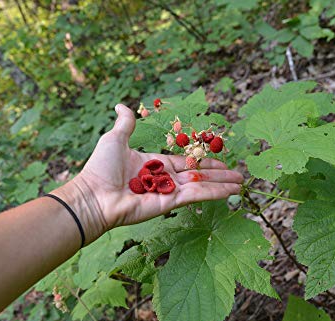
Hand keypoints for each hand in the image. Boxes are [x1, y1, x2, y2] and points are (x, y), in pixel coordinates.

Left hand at [53, 104, 242, 243]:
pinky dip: (214, 192)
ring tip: (241, 184)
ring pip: (201, 186)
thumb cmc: (101, 167)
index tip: (220, 162)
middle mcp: (164, 179)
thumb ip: (125, 123)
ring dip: (222, 184)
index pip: (186, 163)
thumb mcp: (115, 139)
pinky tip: (230, 191)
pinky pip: (195, 195)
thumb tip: (121, 104)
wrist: (93, 195)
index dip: (204, 162)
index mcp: (155, 164)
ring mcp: (168, 192)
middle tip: (239, 175)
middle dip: (219, 174)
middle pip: (198, 175)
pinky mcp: (169, 203)